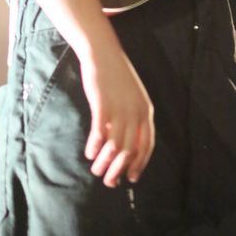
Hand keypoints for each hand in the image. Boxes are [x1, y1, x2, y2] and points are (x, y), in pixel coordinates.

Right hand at [78, 34, 154, 188]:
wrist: (103, 53)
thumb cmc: (116, 76)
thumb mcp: (132, 97)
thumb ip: (132, 118)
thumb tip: (126, 143)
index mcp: (145, 111)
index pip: (146, 145)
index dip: (139, 164)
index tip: (132, 178)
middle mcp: (135, 112)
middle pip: (130, 150)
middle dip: (120, 170)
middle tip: (110, 182)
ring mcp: (119, 109)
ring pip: (114, 146)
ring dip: (105, 163)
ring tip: (96, 171)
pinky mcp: (102, 105)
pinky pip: (99, 134)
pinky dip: (94, 147)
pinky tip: (89, 153)